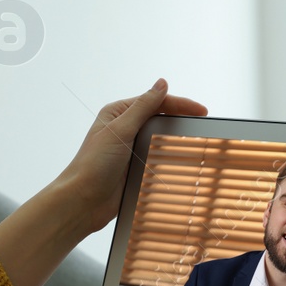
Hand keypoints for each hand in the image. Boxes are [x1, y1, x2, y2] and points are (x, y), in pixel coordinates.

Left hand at [55, 79, 206, 235]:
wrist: (83, 201)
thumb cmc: (93, 164)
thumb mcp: (120, 129)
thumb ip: (143, 107)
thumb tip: (161, 84)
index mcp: (118, 113)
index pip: (154, 102)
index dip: (180, 104)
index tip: (202, 110)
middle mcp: (124, 128)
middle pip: (159, 118)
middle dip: (181, 118)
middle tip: (203, 123)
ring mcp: (130, 148)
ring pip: (160, 138)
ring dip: (176, 138)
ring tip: (196, 139)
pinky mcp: (134, 167)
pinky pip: (157, 157)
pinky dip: (169, 157)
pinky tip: (182, 159)